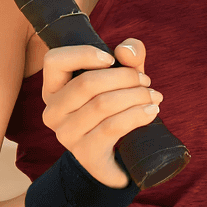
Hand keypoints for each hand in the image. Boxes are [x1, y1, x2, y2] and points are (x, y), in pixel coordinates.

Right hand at [41, 38, 161, 188]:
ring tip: (153, 96)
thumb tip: (125, 51)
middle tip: (146, 80)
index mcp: (55, 88)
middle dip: (125, 77)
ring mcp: (66, 136)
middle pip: (86, 83)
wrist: (122, 154)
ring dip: (135, 96)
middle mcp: (53, 113)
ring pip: (101, 104)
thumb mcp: (124, 75)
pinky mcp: (85, 155)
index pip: (54, 60)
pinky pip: (111, 128)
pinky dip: (136, 115)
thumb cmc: (119, 104)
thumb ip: (128, 54)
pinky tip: (152, 112)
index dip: (84, 53)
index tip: (111, 59)